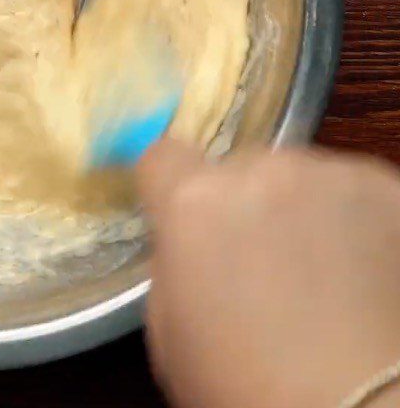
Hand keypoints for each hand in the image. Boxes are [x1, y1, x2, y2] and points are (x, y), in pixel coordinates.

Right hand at [137, 140, 399, 407]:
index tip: (182, 215)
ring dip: (298, 208)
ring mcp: (330, 174)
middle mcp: (261, 170)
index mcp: (194, 204)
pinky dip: (351, 219)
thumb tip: (189, 243)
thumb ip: (173, 264)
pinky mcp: (387, 186)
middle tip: (262, 263)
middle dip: (242, 205)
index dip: (168, 185)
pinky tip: (362, 272)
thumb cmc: (254, 389)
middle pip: (237, 168)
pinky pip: (351, 190)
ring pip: (297, 176)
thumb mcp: (171, 334)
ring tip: (322, 273)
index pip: (162, 156)